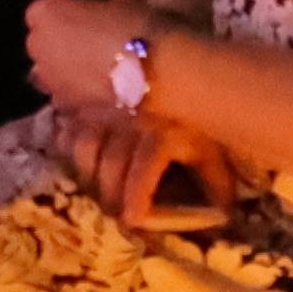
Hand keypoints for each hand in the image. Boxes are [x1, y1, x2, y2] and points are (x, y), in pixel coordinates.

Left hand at [21, 0, 165, 119]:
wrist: (147, 71)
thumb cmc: (133, 25)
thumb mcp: (118, 5)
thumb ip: (96, 14)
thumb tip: (100, 21)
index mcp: (44, 13)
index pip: (40, 14)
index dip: (61, 18)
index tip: (82, 21)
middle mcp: (37, 45)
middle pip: (42, 44)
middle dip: (58, 45)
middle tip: (88, 46)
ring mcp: (47, 78)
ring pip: (51, 72)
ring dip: (65, 71)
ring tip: (95, 71)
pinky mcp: (64, 105)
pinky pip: (66, 94)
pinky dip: (77, 93)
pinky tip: (100, 90)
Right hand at [49, 108, 238, 229]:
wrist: (179, 70)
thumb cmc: (196, 118)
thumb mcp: (210, 147)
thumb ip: (216, 181)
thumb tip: (226, 215)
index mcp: (161, 133)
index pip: (143, 170)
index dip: (136, 199)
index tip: (131, 221)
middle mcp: (132, 121)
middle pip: (110, 164)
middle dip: (109, 195)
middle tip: (111, 213)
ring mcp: (108, 108)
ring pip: (84, 144)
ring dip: (87, 171)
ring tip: (93, 188)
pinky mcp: (91, 101)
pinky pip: (69, 125)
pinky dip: (67, 143)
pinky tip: (72, 157)